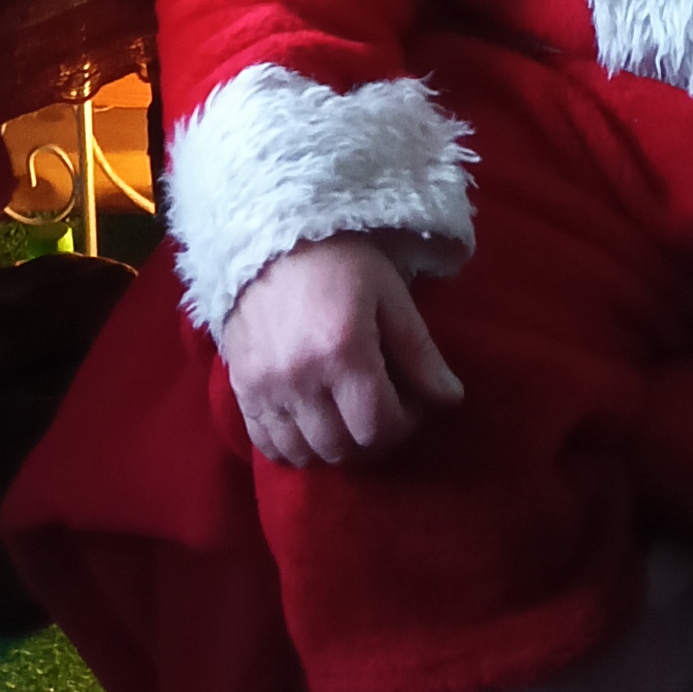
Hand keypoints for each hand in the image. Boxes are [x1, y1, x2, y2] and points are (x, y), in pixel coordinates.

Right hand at [217, 234, 465, 468]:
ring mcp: (265, 388)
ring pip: (306, 453)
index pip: (379, 426)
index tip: (410, 401)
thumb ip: (419, 352)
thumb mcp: (390, 295)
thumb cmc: (340, 261)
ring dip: (334, 446)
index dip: (404, 424)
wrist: (270, 237)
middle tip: (381, 407)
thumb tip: (451, 399)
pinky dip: (294, 447)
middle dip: (372, 436)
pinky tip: (311, 425)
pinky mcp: (241, 389)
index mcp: (343, 352)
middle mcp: (300, 378)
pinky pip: (268, 446)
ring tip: (347, 416)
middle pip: (343, 447)